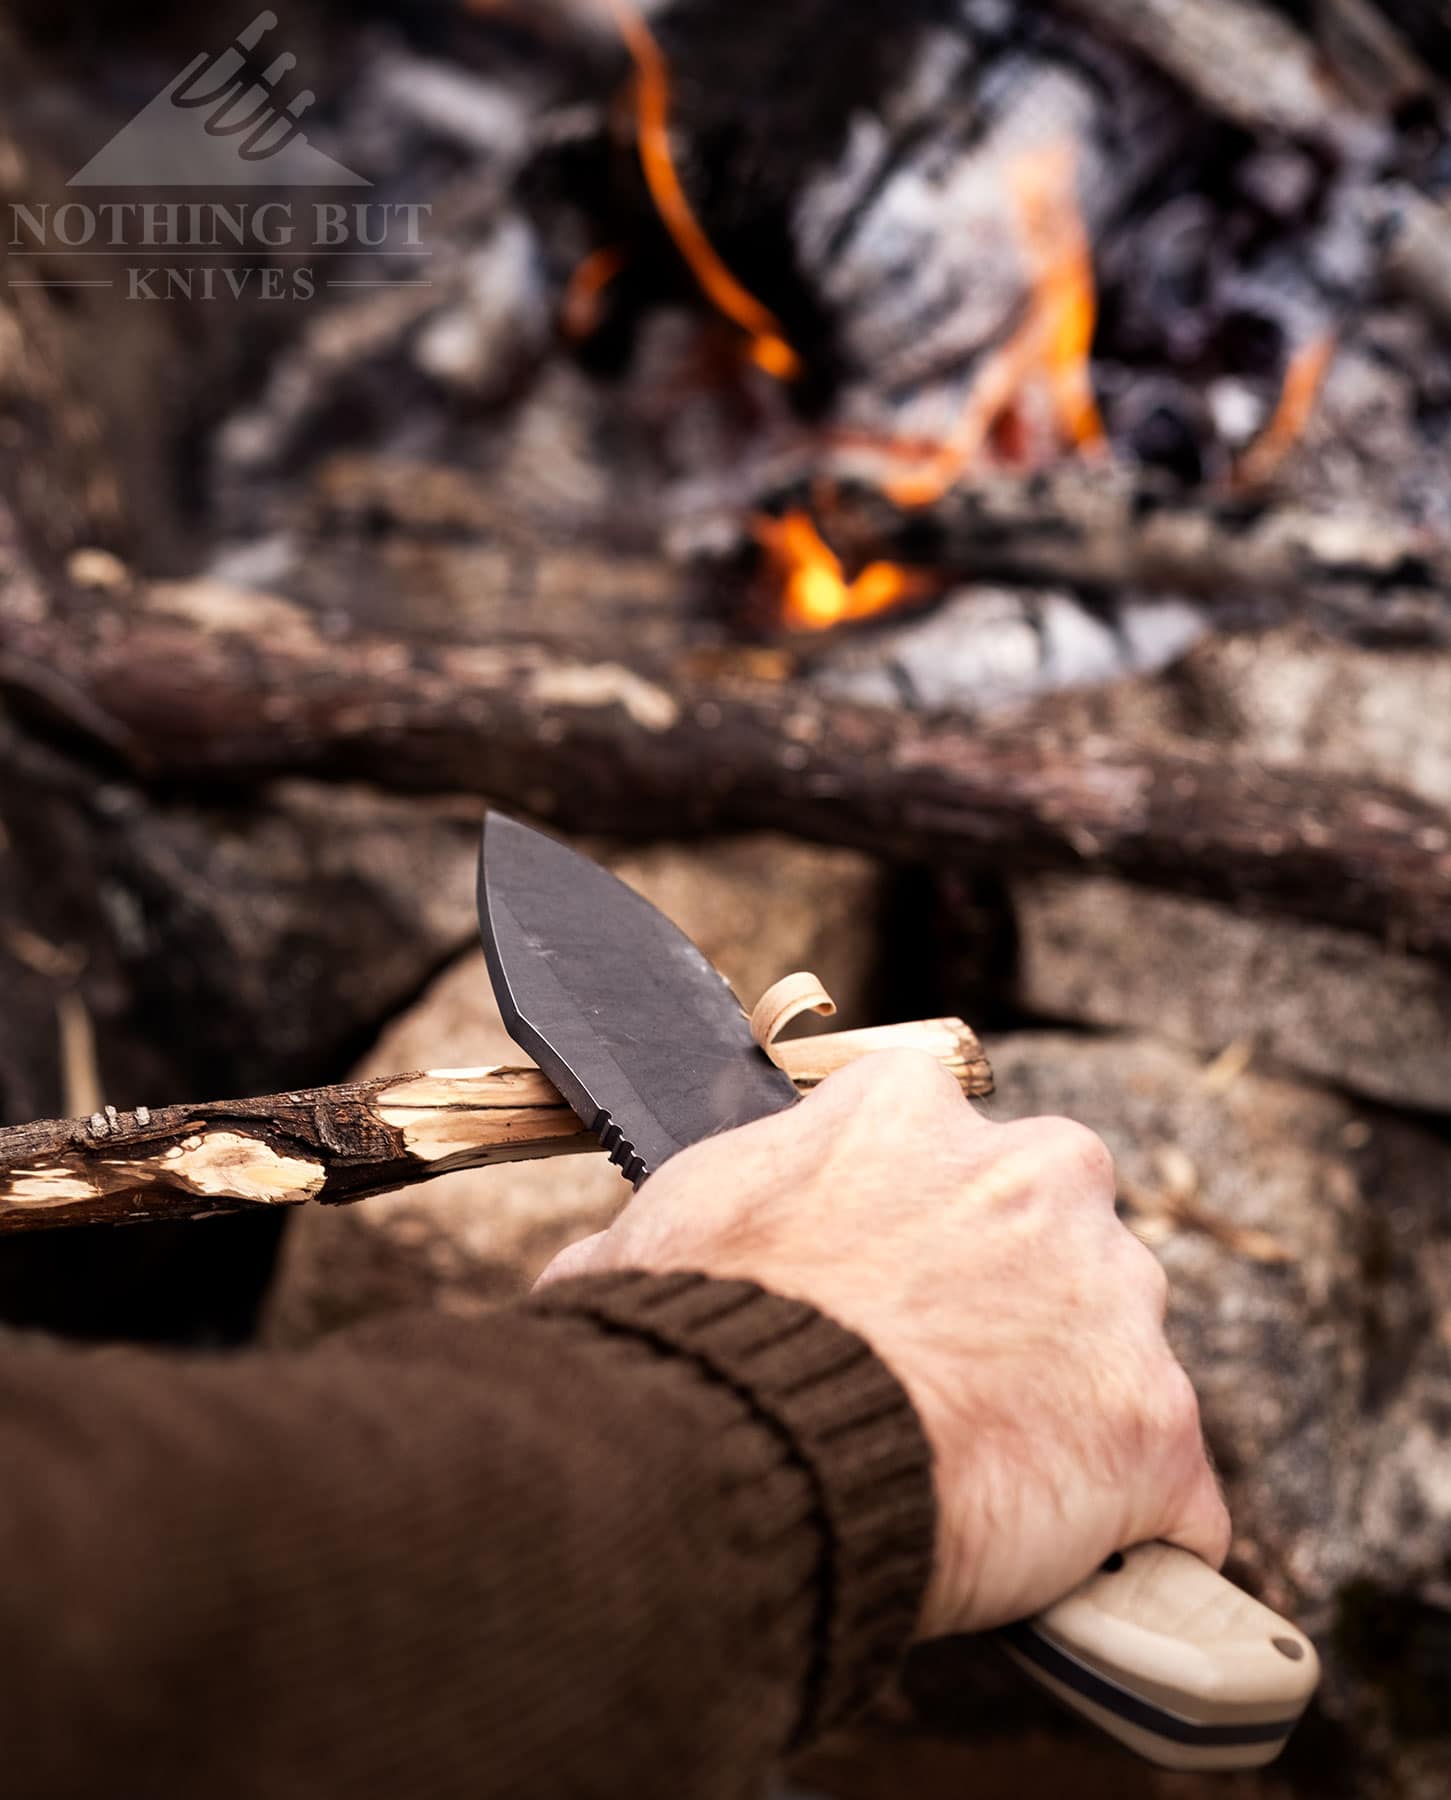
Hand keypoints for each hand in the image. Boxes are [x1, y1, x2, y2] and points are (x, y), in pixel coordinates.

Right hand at [536, 1049, 1229, 1638]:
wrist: (749, 1446)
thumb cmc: (698, 1331)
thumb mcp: (663, 1235)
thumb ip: (680, 1227)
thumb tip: (591, 1271)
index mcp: (915, 1110)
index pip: (949, 1153)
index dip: (921, 1233)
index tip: (893, 1293)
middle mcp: (1039, 1172)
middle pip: (1059, 1239)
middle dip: (1021, 1308)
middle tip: (944, 1386)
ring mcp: (1112, 1298)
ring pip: (1121, 1355)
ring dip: (1074, 1413)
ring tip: (984, 1483)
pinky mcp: (1155, 1424)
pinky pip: (1172, 1491)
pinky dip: (1128, 1530)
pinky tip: (1064, 1566)